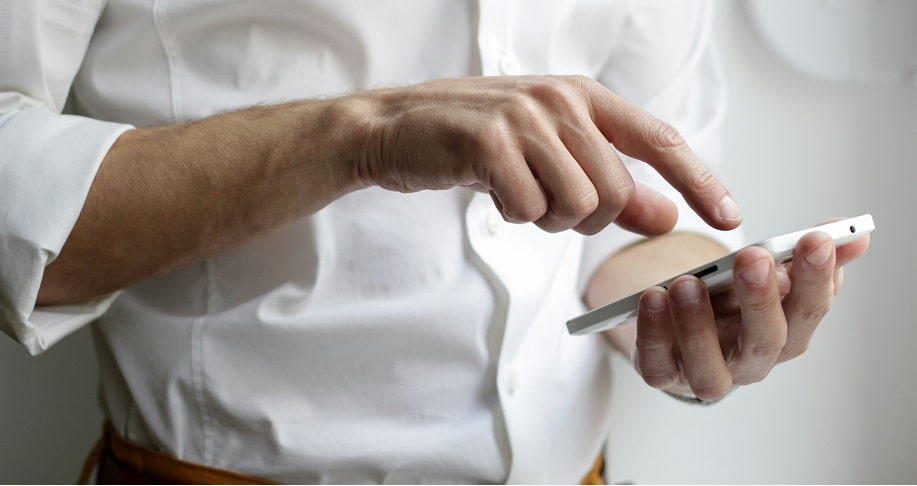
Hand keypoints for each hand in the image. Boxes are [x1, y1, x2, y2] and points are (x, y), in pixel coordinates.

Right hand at [353, 75, 741, 235]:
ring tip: (516, 193)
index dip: (699, 180)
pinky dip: (513, 216)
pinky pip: (529, 210)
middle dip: (585, 218)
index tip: (729, 217)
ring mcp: (524, 117)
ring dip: (546, 218)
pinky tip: (490, 191)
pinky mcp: (489, 142)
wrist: (396, 128)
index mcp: (583, 96)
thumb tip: (666, 216)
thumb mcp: (550, 156)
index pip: (660, 140)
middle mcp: (560, 99)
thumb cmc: (476, 142)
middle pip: (615, 191)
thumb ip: (611, 185)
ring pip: (577, 204)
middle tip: (545, 204)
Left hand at [631, 222, 870, 400]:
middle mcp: (751, 361)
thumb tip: (855, 233)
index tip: (815, 239)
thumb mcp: (766, 272)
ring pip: (710, 367)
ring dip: (698, 325)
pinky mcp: (663, 374)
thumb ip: (803, 254)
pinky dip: (653, 335)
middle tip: (753, 258)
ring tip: (687, 283)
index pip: (810, 310)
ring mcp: (706, 373)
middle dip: (761, 299)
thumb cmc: (730, 299)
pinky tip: (652, 299)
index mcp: (786, 332)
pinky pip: (657, 366)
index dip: (816, 277)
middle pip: (766, 341)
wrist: (681, 323)